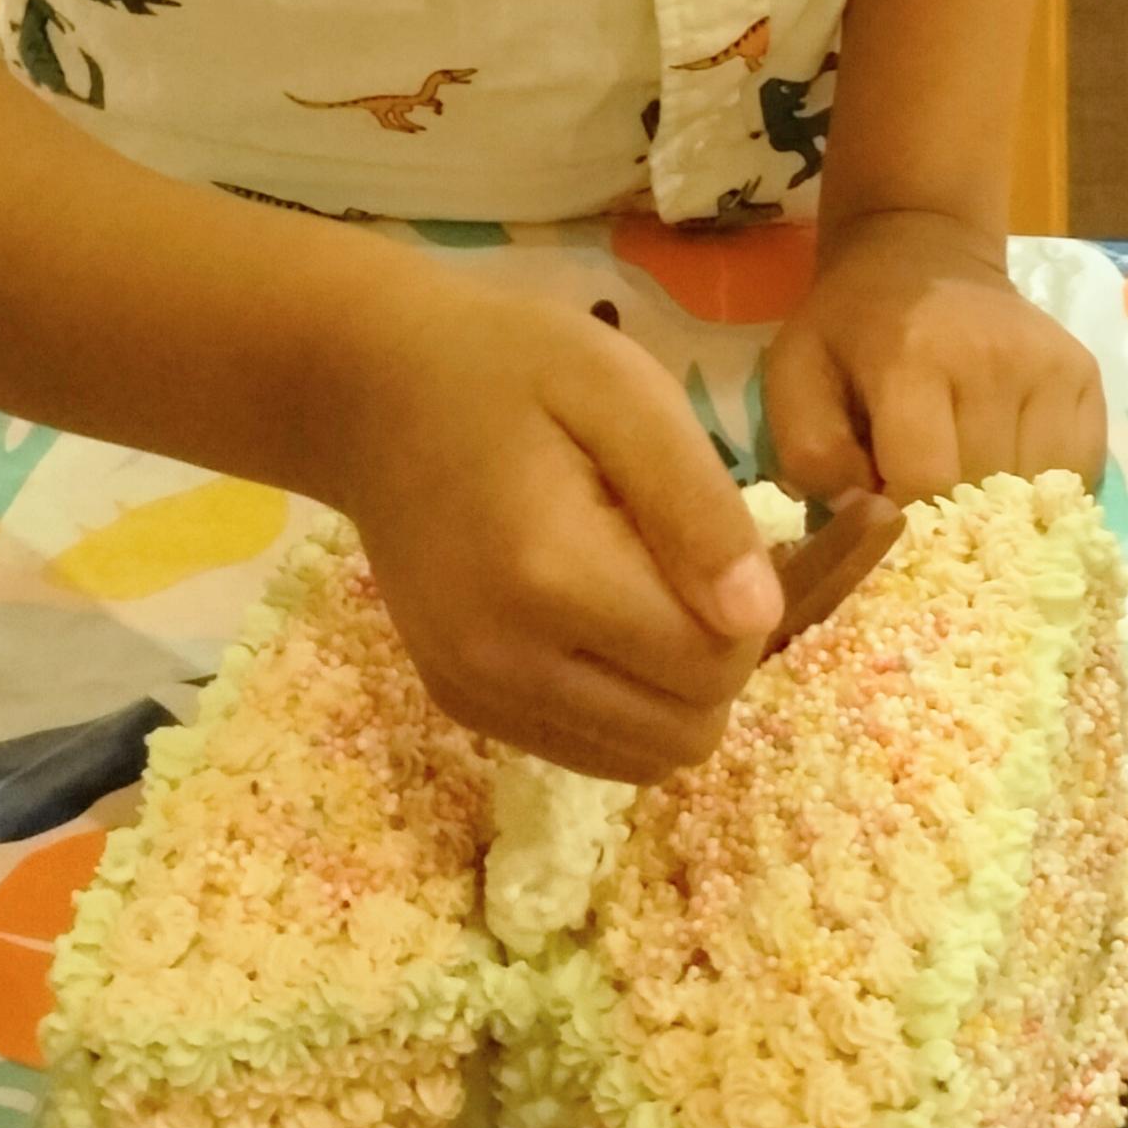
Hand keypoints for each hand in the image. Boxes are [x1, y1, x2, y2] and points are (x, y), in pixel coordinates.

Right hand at [316, 273, 783, 782]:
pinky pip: (585, 752)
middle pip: (686, 731)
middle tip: (674, 560)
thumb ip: (696, 503)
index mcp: (550, 575)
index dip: (742, 604)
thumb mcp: (619, 389)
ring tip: (633, 589)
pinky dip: (617, 704)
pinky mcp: (461, 706)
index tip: (701, 531)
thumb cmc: (506, 368)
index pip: (714, 664)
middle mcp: (504, 662)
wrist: (368, 392)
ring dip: (668, 690)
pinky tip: (591, 619)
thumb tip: (758, 619)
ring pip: (643, 760)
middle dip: (712, 655)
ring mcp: (475, 694)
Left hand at [765, 204, 1105, 515]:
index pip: (925, 480)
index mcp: (913, 355)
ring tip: (963, 476)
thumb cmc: (850, 327)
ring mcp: (1052, 365)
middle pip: (984, 492)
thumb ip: (811, 453)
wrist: (921, 252)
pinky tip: (1006, 465)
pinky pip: (1079, 474)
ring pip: (1037, 491)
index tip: (884, 512)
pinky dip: (1041, 490)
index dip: (900, 518)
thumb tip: (867, 517)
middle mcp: (994, 357)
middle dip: (948, 515)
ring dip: (999, 508)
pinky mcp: (1086, 375)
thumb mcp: (795, 375)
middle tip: (921, 494)